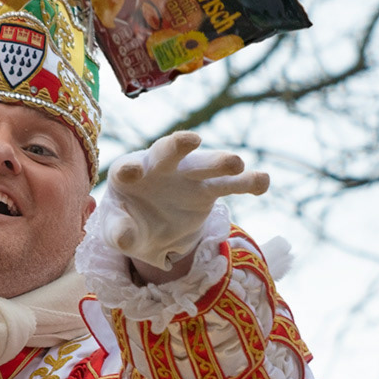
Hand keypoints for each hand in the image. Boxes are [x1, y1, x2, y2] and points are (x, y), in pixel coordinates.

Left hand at [98, 132, 268, 271]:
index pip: (126, 168)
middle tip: (191, 140)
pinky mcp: (207, 190)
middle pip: (166, 151)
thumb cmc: (126, 224)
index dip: (129, 169)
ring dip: (219, 161)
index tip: (132, 171)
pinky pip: (229, 184)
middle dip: (178, 144)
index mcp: (127, 173)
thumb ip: (118, 232)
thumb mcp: (115, 232)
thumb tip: (124, 237)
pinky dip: (246, 182)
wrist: (149, 230)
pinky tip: (263, 181)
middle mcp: (158, 167)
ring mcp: (185, 176)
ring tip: (236, 163)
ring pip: (204, 164)